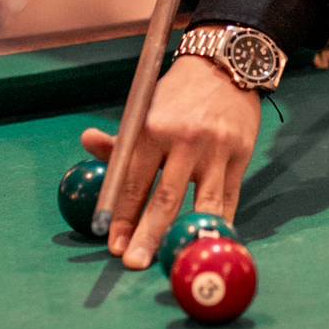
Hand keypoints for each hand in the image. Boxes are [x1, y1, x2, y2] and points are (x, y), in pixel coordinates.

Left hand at [80, 56, 260, 269]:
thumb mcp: (146, 109)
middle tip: (133, 264)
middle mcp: (185, 140)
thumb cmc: (178, 94)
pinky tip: (203, 239)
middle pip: (164, 199)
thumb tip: (86, 142)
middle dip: (147, 236)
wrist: (226, 65)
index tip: (113, 244)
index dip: (122, 216)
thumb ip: (122, 139)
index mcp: (153, 128)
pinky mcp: (241, 156)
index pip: (134, 182)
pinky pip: (227, 199)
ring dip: (184, 237)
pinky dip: (215, 223)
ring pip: (200, 205)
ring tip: (172, 261)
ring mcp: (216, 150)